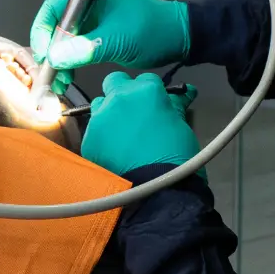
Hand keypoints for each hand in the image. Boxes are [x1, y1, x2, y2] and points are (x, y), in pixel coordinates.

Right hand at [28, 0, 189, 91]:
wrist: (179, 37)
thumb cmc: (154, 30)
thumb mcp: (118, 40)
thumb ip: (86, 47)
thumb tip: (55, 57)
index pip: (52, 9)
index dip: (42, 31)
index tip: (45, 55)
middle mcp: (88, 9)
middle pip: (55, 27)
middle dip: (49, 52)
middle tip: (50, 75)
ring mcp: (94, 23)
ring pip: (64, 41)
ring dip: (58, 61)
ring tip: (59, 83)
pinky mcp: (99, 38)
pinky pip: (76, 49)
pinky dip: (70, 63)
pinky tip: (69, 78)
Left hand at [81, 72, 198, 176]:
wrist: (156, 195)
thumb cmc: (177, 158)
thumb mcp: (181, 126)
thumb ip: (175, 106)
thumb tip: (186, 92)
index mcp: (146, 90)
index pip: (146, 78)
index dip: (150, 92)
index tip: (154, 106)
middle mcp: (119, 98)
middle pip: (114, 81)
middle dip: (123, 92)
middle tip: (134, 113)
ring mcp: (100, 119)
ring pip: (99, 105)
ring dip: (109, 114)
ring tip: (122, 135)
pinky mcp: (88, 140)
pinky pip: (93, 132)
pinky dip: (102, 138)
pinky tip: (114, 153)